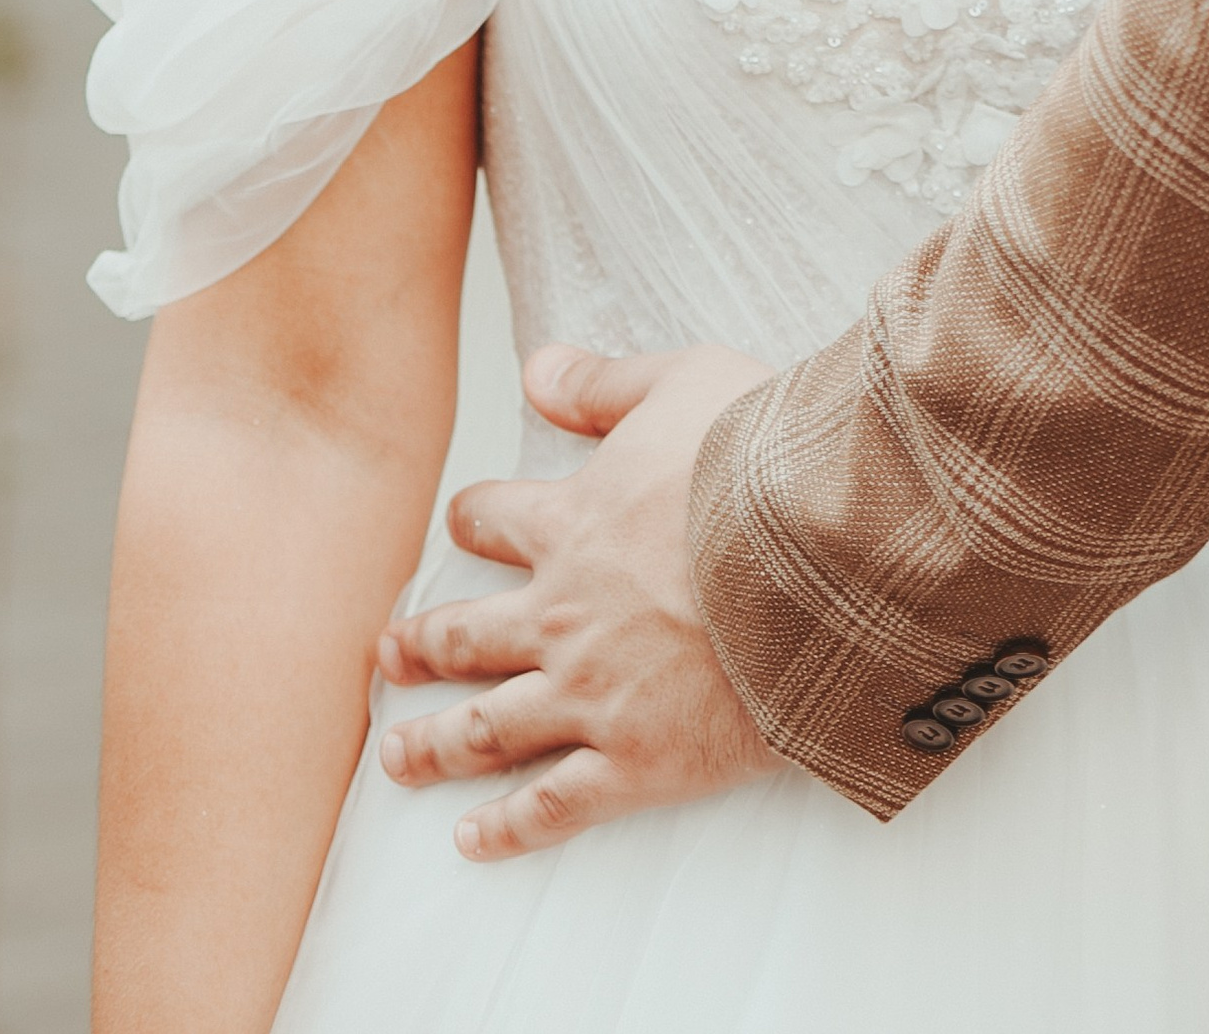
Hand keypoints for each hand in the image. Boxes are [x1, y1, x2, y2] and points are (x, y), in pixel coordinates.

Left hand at [376, 341, 774, 858]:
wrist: (821, 557)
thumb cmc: (762, 464)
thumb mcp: (683, 383)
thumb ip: (603, 383)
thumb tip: (535, 369)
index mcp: (571, 524)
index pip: (493, 521)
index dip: (472, 521)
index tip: (458, 527)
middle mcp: (562, 615)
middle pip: (467, 636)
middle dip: (422, 646)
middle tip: (387, 659)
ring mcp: (591, 695)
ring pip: (488, 729)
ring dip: (435, 746)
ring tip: (397, 758)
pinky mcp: (634, 761)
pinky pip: (553, 804)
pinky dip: (508, 828)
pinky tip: (473, 840)